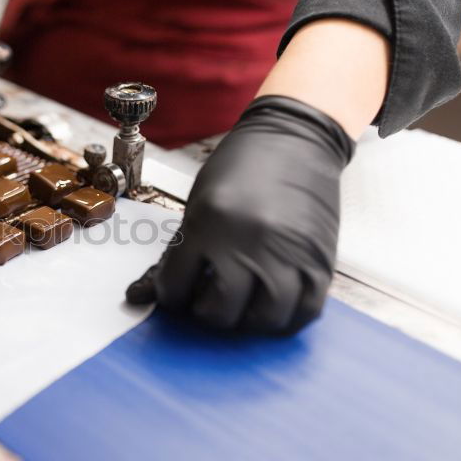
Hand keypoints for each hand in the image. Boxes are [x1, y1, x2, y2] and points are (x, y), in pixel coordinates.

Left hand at [127, 96, 355, 332]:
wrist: (295, 138)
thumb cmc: (242, 166)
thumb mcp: (198, 203)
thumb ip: (177, 251)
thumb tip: (141, 295)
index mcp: (209, 224)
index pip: (176, 287)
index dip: (171, 296)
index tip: (176, 292)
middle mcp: (248, 242)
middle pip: (221, 311)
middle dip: (207, 313)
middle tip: (207, 301)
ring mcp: (288, 254)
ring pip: (264, 319)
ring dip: (248, 323)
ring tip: (240, 307)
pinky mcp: (319, 260)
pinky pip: (305, 310)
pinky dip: (286, 319)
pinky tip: (271, 307)